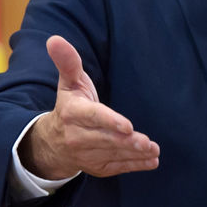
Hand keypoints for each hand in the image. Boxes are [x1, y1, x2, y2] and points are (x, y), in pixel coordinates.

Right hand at [20, 35, 160, 178]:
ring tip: (153, 150)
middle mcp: (77, 136)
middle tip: (147, 142)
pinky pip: (116, 167)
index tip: (127, 125)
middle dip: (126, 142)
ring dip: (134, 154)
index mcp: (72, 113)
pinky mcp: (97, 167)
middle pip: (105, 139)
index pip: (92, 117)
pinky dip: (135, 165)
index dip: (110, 121)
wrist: (53, 143)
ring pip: (112, 154)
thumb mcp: (68, 83)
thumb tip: (55, 39)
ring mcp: (87, 155)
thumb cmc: (69, 105)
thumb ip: (67, 62)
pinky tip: (152, 161)